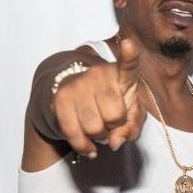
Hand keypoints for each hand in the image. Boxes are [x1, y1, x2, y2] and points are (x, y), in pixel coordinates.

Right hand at [50, 38, 145, 157]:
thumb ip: (133, 126)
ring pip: (93, 128)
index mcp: (121, 75)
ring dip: (98, 137)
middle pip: (115, 115)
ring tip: (98, 129)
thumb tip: (115, 142)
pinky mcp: (59, 99)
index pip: (127, 66)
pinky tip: (89, 147)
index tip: (130, 45)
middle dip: (115, 128)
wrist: (76, 98)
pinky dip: (83, 147)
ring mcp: (77, 85)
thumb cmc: (111, 105)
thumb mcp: (131, 114)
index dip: (130, 56)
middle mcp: (98, 75)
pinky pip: (73, 134)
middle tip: (110, 123)